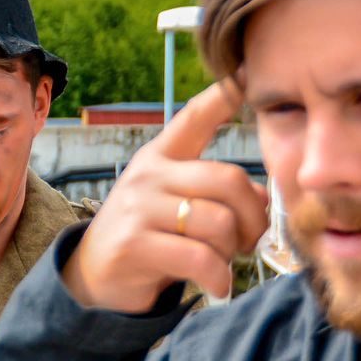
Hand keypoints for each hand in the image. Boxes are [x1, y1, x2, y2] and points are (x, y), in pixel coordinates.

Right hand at [64, 83, 268, 311]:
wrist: (96, 278)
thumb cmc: (150, 238)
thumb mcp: (174, 203)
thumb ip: (215, 193)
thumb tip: (264, 198)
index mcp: (160, 157)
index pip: (194, 118)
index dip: (222, 95)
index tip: (248, 73)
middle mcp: (148, 174)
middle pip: (228, 181)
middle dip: (253, 218)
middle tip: (248, 241)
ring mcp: (138, 207)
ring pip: (219, 223)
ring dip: (232, 253)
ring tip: (222, 264)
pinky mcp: (134, 244)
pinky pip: (200, 258)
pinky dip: (218, 278)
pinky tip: (216, 286)